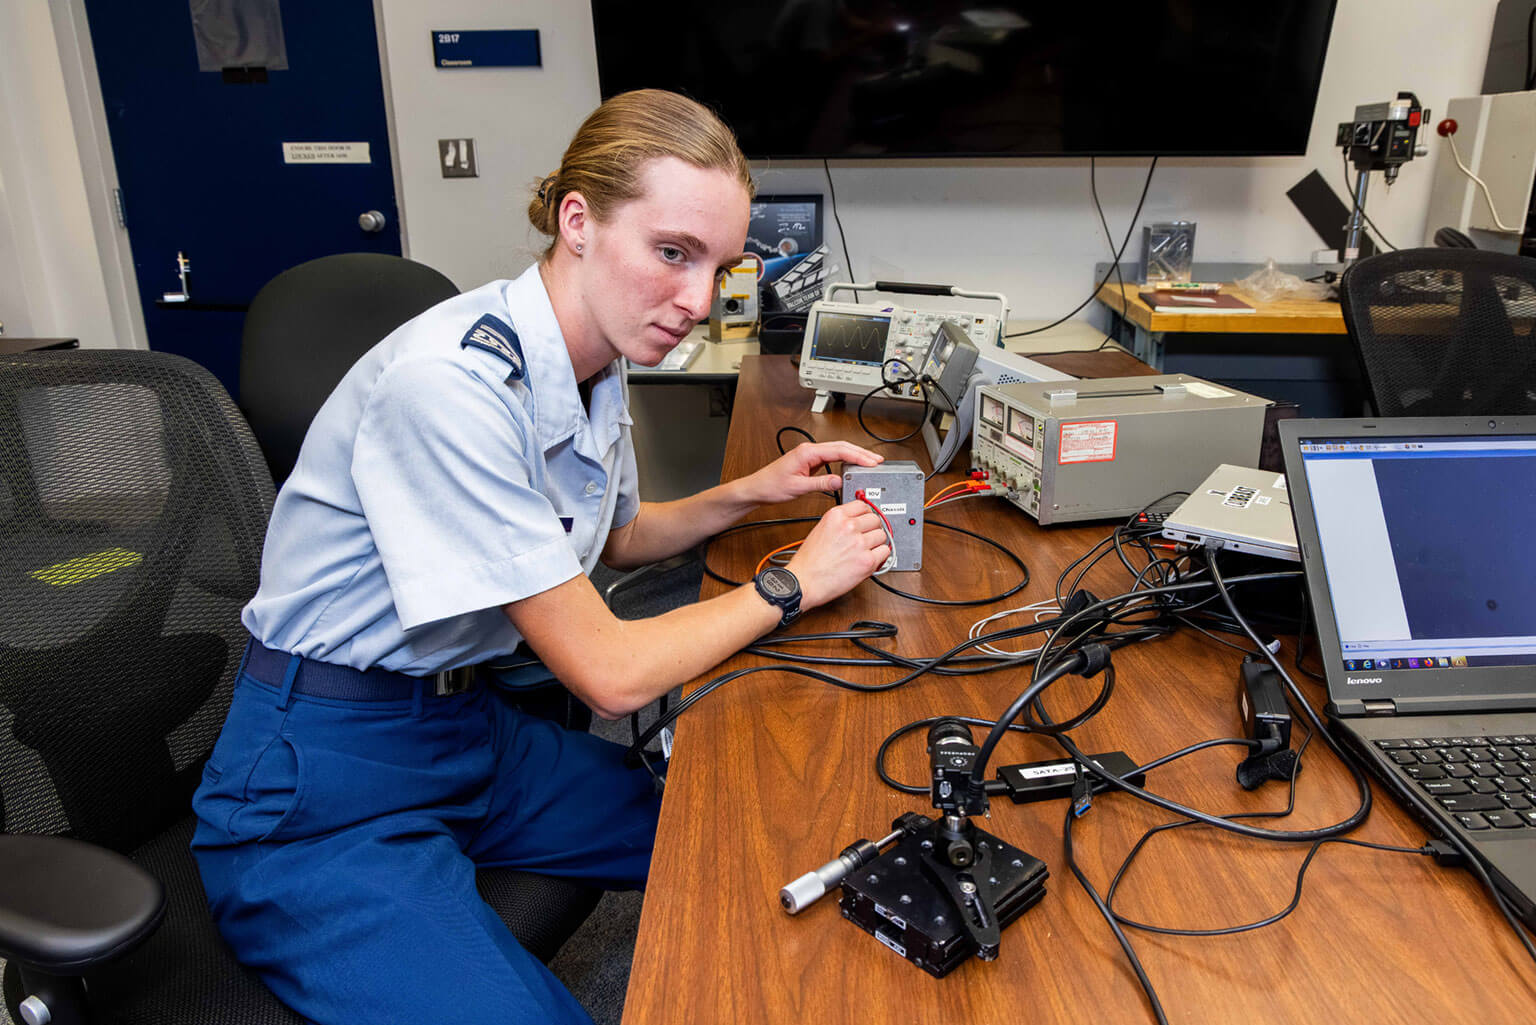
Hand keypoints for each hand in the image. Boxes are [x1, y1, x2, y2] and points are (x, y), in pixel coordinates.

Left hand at [745, 442, 881, 504]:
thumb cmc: (771, 486)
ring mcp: (810, 454)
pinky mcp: (810, 461)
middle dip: (861, 453)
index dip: (858, 456)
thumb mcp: (799, 488)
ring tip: (870, 462)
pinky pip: (832, 457)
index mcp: (807, 452)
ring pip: (838, 450)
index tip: (871, 461)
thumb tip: (840, 481)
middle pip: (841, 447)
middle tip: (877, 461)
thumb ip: (821, 484)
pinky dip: (845, 460)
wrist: (757, 488)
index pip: (839, 450)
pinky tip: (853, 466)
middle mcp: (809, 450)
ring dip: (854, 456)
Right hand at [784, 500, 890, 609]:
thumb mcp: (821, 530)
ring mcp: (859, 543)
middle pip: (875, 520)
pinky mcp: (867, 561)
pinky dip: (880, 557)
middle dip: (872, 529)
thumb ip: (840, 523)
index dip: (866, 514)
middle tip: (867, 538)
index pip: (863, 506)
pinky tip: (869, 560)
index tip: (867, 520)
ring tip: (866, 551)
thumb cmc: (808, 562)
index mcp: (836, 516)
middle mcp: (849, 526)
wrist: (804, 581)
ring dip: (877, 544)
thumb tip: (856, 522)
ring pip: (882, 536)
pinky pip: (885, 552)